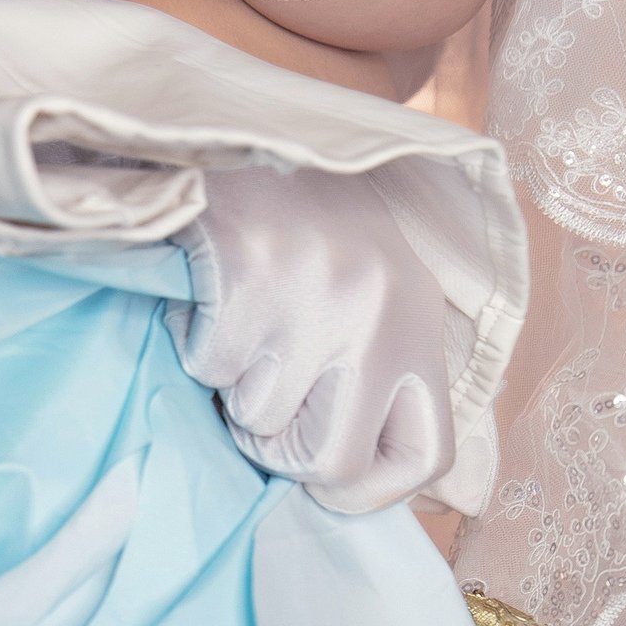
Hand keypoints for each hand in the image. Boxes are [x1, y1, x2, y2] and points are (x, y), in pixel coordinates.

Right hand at [167, 167, 457, 514]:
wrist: (245, 137)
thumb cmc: (308, 237)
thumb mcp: (375, 301)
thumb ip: (380, 382)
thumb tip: (355, 487)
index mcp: (419, 326)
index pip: (427, 455)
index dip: (370, 488)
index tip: (330, 477)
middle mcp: (379, 315)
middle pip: (329, 460)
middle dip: (282, 450)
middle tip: (264, 400)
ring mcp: (314, 297)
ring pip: (258, 419)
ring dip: (236, 387)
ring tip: (245, 327)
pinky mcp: (248, 279)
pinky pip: (210, 370)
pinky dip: (198, 347)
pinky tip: (214, 303)